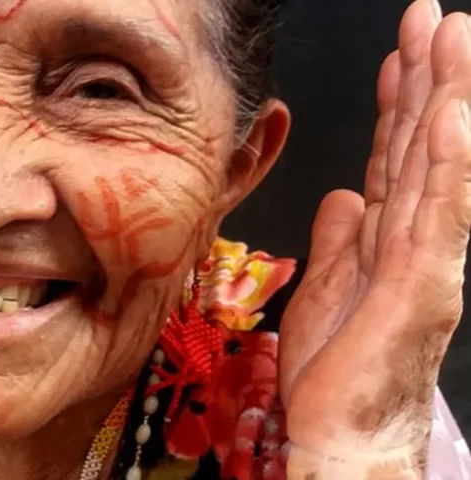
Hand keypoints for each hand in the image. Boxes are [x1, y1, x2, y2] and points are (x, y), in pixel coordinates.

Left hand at [279, 0, 469, 468]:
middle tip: (430, 18)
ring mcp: (427, 259)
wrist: (344, 430)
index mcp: (390, 238)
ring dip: (444, 100)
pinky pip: (438, 214)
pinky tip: (452, 118)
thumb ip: (339, 236)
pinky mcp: (424, 285)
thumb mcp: (327, 284)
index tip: (400, 53)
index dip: (397, 103)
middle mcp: (417, 240)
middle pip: (421, 146)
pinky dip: (446, 164)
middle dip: (426, 79)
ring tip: (450, 40)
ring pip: (436, 165)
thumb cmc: (337, 370)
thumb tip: (345, 194)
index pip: (395, 156)